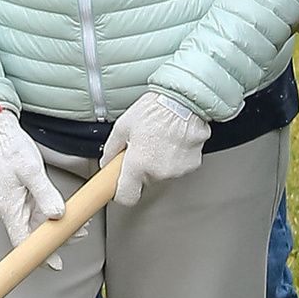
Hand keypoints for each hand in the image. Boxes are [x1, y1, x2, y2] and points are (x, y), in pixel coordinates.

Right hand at [0, 109, 67, 259]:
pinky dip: (52, 218)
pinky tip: (67, 215)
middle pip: (32, 237)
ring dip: (57, 228)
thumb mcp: (31, 169)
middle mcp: (9, 211)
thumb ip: (45, 194)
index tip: (55, 265)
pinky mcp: (20, 200)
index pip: (21, 242)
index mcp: (8, 207)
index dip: (38, 256)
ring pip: (36, 227)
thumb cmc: (11, 151)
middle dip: (56, 239)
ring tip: (80, 225)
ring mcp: (15, 207)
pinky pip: (36, 215)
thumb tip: (57, 216)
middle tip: (79, 234)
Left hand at [104, 91, 209, 207]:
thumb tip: (107, 162)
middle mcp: (158, 172)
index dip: (121, 192)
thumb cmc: (155, 108)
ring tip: (159, 139)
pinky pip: (177, 167)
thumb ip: (111, 149)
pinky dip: (174, 157)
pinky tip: (172, 140)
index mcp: (138, 164)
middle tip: (142, 147)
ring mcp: (177, 170)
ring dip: (158, 162)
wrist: (185, 100)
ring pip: (161, 174)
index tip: (119, 187)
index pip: (126, 197)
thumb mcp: (123, 125)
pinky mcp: (192, 165)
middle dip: (141, 168)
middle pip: (144, 181)